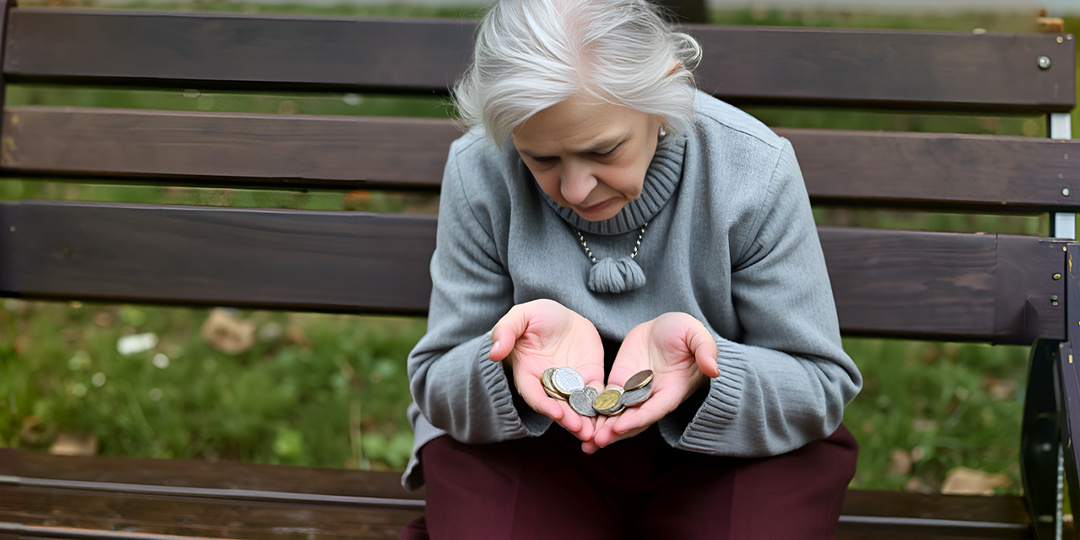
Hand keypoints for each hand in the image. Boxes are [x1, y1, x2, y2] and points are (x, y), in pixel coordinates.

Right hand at [489, 299, 605, 440]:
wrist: (563, 315)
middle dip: (569, 420)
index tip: (557, 413)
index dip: (544, 405)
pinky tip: (609, 418)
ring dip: (585, 421)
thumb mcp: (520, 317)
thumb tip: (494, 353)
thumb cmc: (537, 316)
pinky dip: (602, 407)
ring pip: (577, 406)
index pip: (533, 394)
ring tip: (594, 434)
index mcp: (528, 373)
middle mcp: (549, 383)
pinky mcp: (590, 378)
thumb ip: (505, 332)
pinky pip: (596, 395)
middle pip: (557, 407)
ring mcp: (571, 383)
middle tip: (581, 430)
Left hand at [585, 312, 719, 452]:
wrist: (664, 326)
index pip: (655, 409)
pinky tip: (577, 422)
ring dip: (602, 429)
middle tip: (596, 442)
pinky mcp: (619, 383)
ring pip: (617, 415)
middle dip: (616, 432)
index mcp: (673, 390)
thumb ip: (705, 350)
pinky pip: (606, 401)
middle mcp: (653, 397)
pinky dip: (594, 413)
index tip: (621, 427)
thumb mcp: (696, 335)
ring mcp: (635, 392)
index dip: (639, 418)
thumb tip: (714, 369)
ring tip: (583, 442)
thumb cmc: (684, 332)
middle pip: (634, 420)